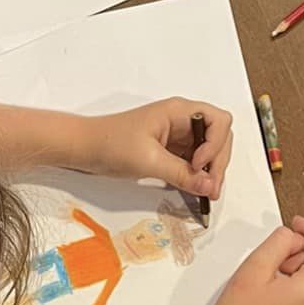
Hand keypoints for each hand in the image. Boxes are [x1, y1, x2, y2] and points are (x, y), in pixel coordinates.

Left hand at [77, 98, 234, 198]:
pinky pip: (194, 161)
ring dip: (211, 171)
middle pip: (218, 136)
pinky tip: (195, 189)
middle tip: (211, 188)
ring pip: (208, 150)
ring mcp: (177, 135)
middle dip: (218, 161)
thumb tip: (210, 186)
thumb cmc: (111, 144)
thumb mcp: (149, 161)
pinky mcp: (171, 150)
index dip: (215, 144)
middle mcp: (182, 120)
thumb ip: (182, 174)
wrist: (85, 148)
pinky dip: (198, 175)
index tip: (199, 165)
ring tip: (206, 193)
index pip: (218, 121)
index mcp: (179, 111)